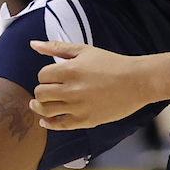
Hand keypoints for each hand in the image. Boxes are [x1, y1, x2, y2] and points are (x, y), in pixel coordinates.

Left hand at [28, 42, 149, 129]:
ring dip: (40, 107)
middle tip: (49, 89)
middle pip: (40, 93)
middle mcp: (71, 90)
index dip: (45, 75)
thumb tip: (33, 44)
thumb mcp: (84, 50)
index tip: (53, 76)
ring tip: (40, 104)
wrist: (136, 81)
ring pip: (45, 110)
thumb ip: (56, 47)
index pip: (42, 75)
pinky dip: (49, 123)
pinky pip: (59, 125)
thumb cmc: (111, 64)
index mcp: (70, 70)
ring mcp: (78, 107)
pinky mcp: (85, 121)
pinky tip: (46, 120)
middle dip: (41, 90)